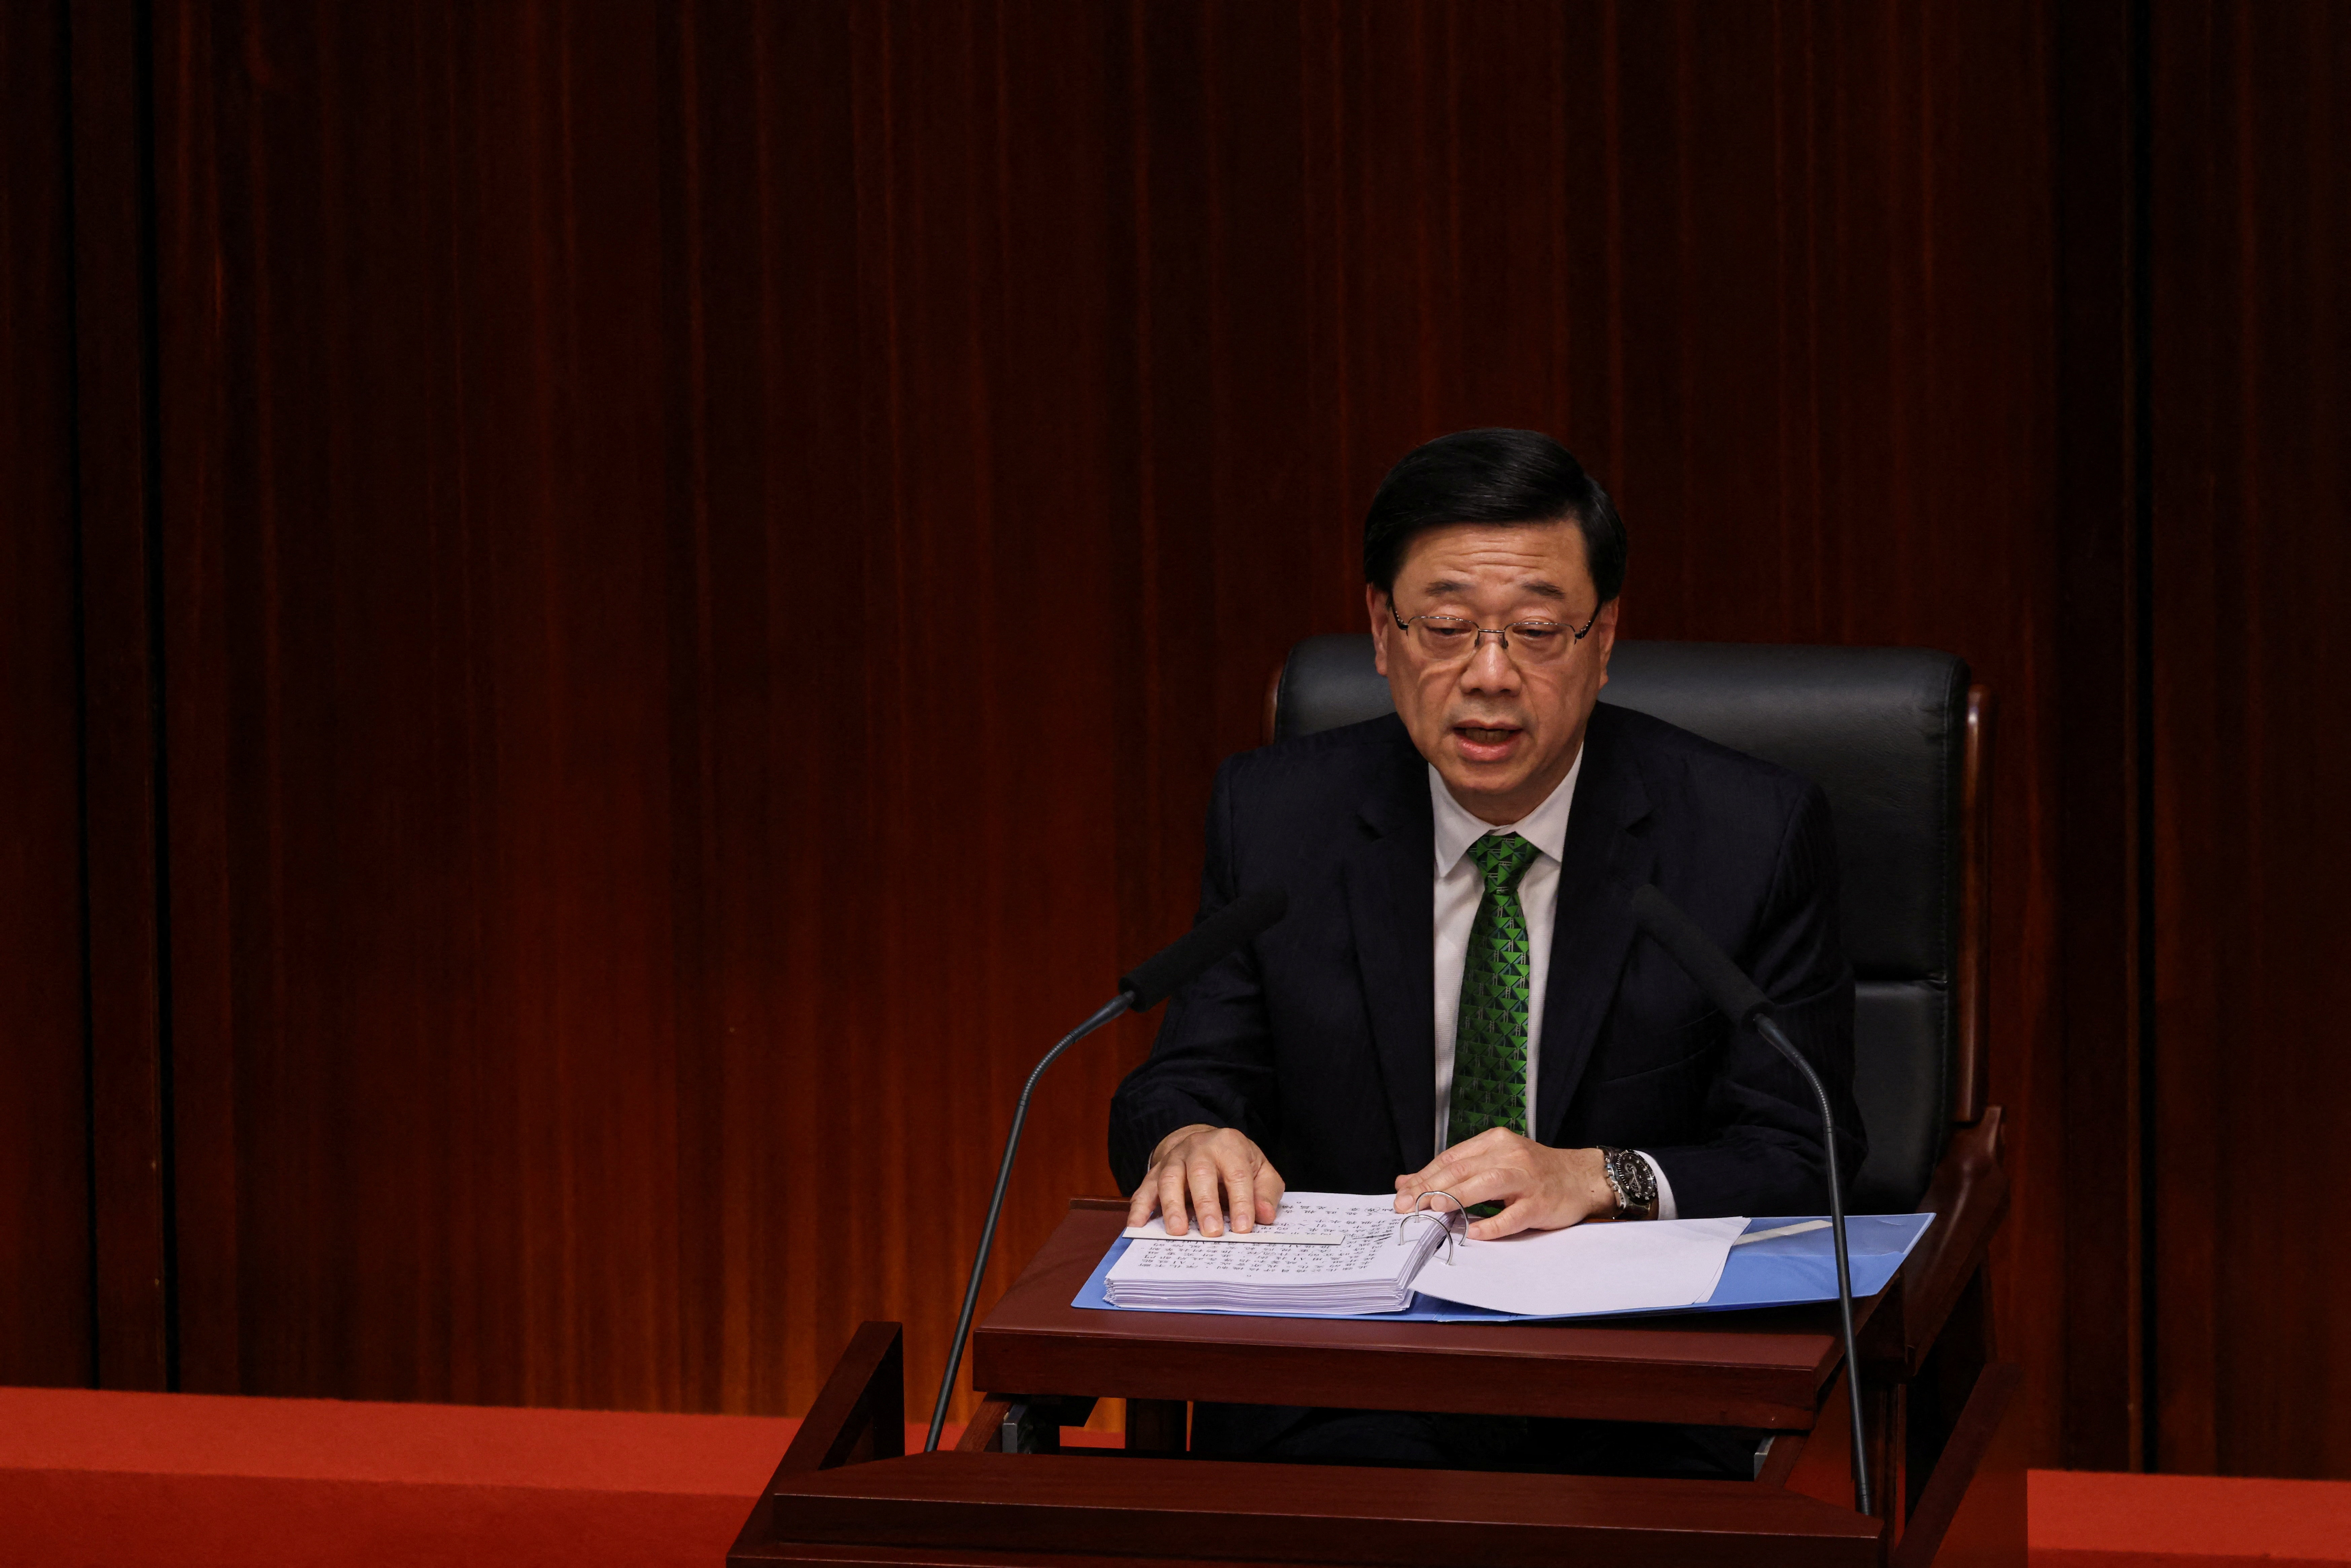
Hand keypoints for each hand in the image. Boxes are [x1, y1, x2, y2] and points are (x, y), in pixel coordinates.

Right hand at [1127, 1125, 1285, 1236]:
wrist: (1203, 1143)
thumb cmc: (1236, 1163)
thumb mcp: (1260, 1170)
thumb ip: (1266, 1192)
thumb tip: (1266, 1215)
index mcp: (1229, 1145)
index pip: (1237, 1173)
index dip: (1242, 1201)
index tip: (1243, 1228)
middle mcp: (1198, 1148)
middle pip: (1200, 1173)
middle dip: (1205, 1204)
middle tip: (1211, 1232)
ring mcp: (1174, 1159)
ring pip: (1169, 1179)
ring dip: (1172, 1206)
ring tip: (1178, 1231)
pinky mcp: (1155, 1172)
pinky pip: (1145, 1188)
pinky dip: (1139, 1207)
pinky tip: (1136, 1225)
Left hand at [1392, 1129, 1614, 1239]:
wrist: (1581, 1177)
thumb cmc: (1534, 1172)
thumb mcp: (1495, 1162)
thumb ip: (1455, 1171)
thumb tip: (1407, 1182)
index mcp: (1495, 1142)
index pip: (1451, 1157)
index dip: (1424, 1175)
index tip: (1402, 1192)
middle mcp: (1509, 1155)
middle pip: (1462, 1169)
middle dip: (1429, 1187)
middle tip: (1405, 1204)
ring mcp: (1526, 1180)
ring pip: (1485, 1185)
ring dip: (1455, 1197)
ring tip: (1432, 1208)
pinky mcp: (1539, 1204)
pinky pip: (1512, 1216)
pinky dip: (1492, 1225)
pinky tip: (1474, 1232)